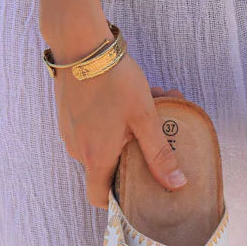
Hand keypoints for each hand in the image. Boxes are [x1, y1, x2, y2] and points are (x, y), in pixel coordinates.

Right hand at [38, 0, 187, 206]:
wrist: (80, 44)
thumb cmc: (114, 80)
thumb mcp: (144, 117)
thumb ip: (159, 154)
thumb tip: (177, 184)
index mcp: (95, 156)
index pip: (99, 198)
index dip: (118, 201)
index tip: (139, 193)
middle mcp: (77, 148)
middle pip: (106, 167)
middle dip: (135, 154)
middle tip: (159, 135)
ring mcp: (70, 129)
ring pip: (103, 142)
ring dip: (128, 132)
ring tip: (155, 104)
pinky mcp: (68, 112)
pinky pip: (94, 126)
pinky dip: (114, 119)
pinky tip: (135, 96)